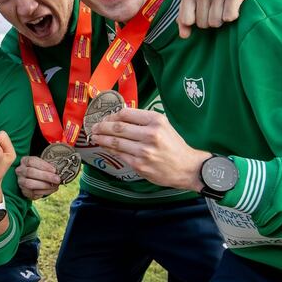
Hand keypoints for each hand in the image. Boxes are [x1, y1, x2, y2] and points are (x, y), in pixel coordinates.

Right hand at [15, 155, 61, 199]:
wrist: (32, 179)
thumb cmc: (39, 170)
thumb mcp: (42, 164)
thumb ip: (48, 167)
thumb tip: (57, 172)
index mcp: (24, 161)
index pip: (31, 161)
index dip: (44, 166)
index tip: (54, 170)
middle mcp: (20, 171)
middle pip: (30, 172)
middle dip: (46, 176)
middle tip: (57, 179)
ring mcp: (21, 181)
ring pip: (30, 183)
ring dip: (44, 185)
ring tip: (55, 185)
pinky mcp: (24, 191)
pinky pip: (33, 192)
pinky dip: (45, 191)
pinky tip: (52, 189)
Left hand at [89, 108, 207, 190]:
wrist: (187, 167)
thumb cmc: (174, 146)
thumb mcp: (164, 126)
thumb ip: (143, 121)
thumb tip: (119, 117)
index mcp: (156, 121)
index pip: (126, 113)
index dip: (111, 115)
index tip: (105, 117)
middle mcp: (150, 134)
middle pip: (118, 127)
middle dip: (102, 126)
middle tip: (94, 127)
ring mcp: (144, 151)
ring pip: (115, 142)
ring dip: (101, 138)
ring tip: (95, 136)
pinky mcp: (140, 165)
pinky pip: (119, 155)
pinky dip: (110, 150)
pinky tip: (105, 147)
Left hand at [178, 0, 265, 37]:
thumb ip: (186, 9)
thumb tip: (184, 35)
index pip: (186, 20)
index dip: (195, 22)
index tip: (202, 15)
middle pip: (203, 23)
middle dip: (210, 20)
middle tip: (217, 8)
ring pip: (216, 22)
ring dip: (222, 18)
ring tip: (225, 5)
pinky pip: (230, 16)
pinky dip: (233, 15)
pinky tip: (234, 5)